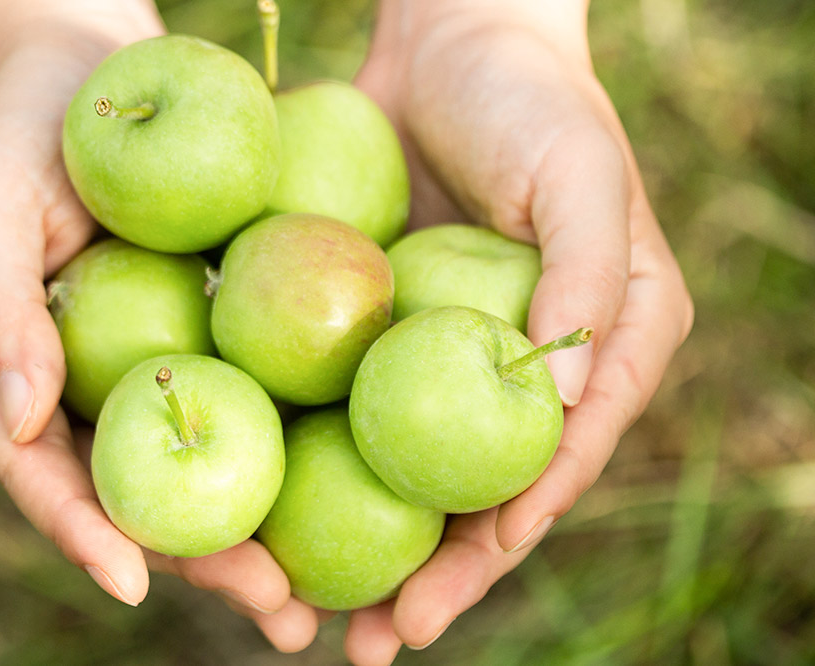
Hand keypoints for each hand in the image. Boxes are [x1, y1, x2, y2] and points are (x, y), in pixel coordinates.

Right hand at [0, 2, 300, 636]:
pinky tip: (338, 491)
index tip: (138, 583)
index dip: (84, 530)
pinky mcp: (197, 339)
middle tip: (278, 612)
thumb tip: (23, 419)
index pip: (39, 471)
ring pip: (197, 467)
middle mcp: (71, 390)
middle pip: (135, 493)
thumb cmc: (19, 123)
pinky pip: (240, 404)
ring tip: (317, 594)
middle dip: (202, 558)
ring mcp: (137, 369)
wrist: (84, 65)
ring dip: (254, 531)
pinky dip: (282, 452)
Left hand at [318, 1, 689, 661]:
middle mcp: (525, 369)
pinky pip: (352, 405)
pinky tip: (271, 508)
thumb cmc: (534, 102)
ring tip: (312, 615)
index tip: (432, 605)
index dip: (496, 545)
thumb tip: (562, 407)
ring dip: (366, 543)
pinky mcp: (386, 330)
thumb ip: (587, 286)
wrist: (451, 41)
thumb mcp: (584, 179)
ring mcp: (449, 355)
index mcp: (599, 351)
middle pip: (477, 492)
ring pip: (407, 467)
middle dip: (428, 576)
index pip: (550, 469)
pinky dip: (318, 458)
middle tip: (366, 643)